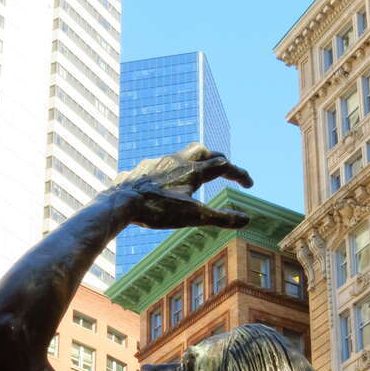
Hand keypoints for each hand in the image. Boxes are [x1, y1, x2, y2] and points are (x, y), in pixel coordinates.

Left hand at [114, 143, 253, 229]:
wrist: (120, 203)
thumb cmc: (158, 210)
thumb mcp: (194, 217)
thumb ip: (221, 218)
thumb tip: (247, 219)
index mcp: (193, 171)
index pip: (224, 166)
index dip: (239, 174)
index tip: (249, 185)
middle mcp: (177, 162)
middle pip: (203, 151)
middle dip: (217, 160)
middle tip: (224, 171)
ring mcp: (158, 163)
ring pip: (181, 155)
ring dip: (193, 163)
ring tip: (195, 176)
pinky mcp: (143, 169)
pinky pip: (161, 165)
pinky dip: (171, 171)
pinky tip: (165, 183)